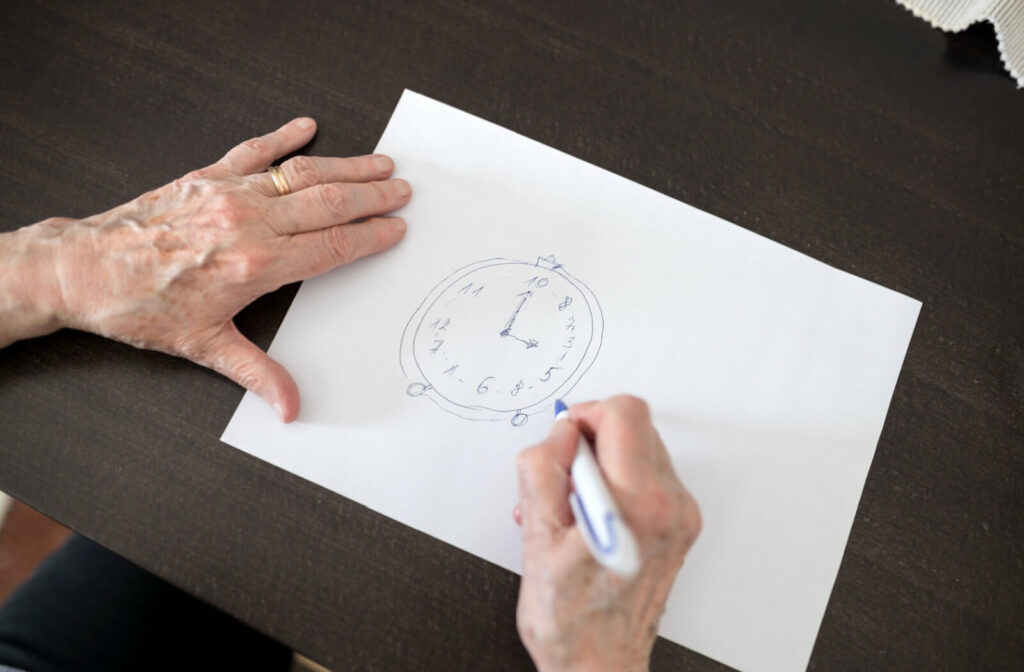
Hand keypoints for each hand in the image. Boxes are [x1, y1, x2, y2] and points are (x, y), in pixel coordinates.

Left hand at [0, 118, 409, 420]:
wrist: (86, 270)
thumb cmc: (142, 308)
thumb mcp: (204, 347)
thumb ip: (256, 374)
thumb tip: (289, 407)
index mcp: (256, 266)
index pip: (332, 247)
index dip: (370, 237)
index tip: (395, 229)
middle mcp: (249, 223)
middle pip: (328, 204)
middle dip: (372, 196)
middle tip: (402, 190)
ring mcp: (229, 194)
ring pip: (302, 174)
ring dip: (346, 166)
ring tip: (378, 162)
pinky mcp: (207, 177)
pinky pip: (254, 151)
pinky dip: (283, 138)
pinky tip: (306, 128)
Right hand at [514, 396, 700, 671]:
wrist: (600, 667)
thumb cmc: (570, 620)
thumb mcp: (536, 538)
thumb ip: (542, 470)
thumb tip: (558, 434)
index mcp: (637, 503)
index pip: (624, 413)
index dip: (585, 415)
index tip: (563, 440)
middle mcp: (670, 505)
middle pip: (636, 425)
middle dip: (591, 439)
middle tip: (562, 478)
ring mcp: (680, 517)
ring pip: (642, 449)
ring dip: (603, 462)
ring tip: (570, 505)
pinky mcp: (680, 527)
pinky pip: (649, 478)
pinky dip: (617, 483)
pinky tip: (589, 516)